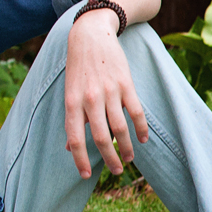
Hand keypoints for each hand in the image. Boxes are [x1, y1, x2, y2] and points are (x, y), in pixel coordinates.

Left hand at [63, 7, 149, 178]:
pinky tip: (143, 139)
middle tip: (115, 171)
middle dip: (109, 159)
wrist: (91, 36)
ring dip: (126, 148)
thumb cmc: (78, 68)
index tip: (85, 175)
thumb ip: (73, 119)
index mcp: (72, 102)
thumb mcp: (69, 92)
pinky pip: (136, 112)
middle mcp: (90, 99)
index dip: (80, 158)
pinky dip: (141, 129)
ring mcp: (109, 91)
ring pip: (120, 128)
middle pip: (102, 137)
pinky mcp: (126, 84)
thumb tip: (70, 147)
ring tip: (129, 159)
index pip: (75, 137)